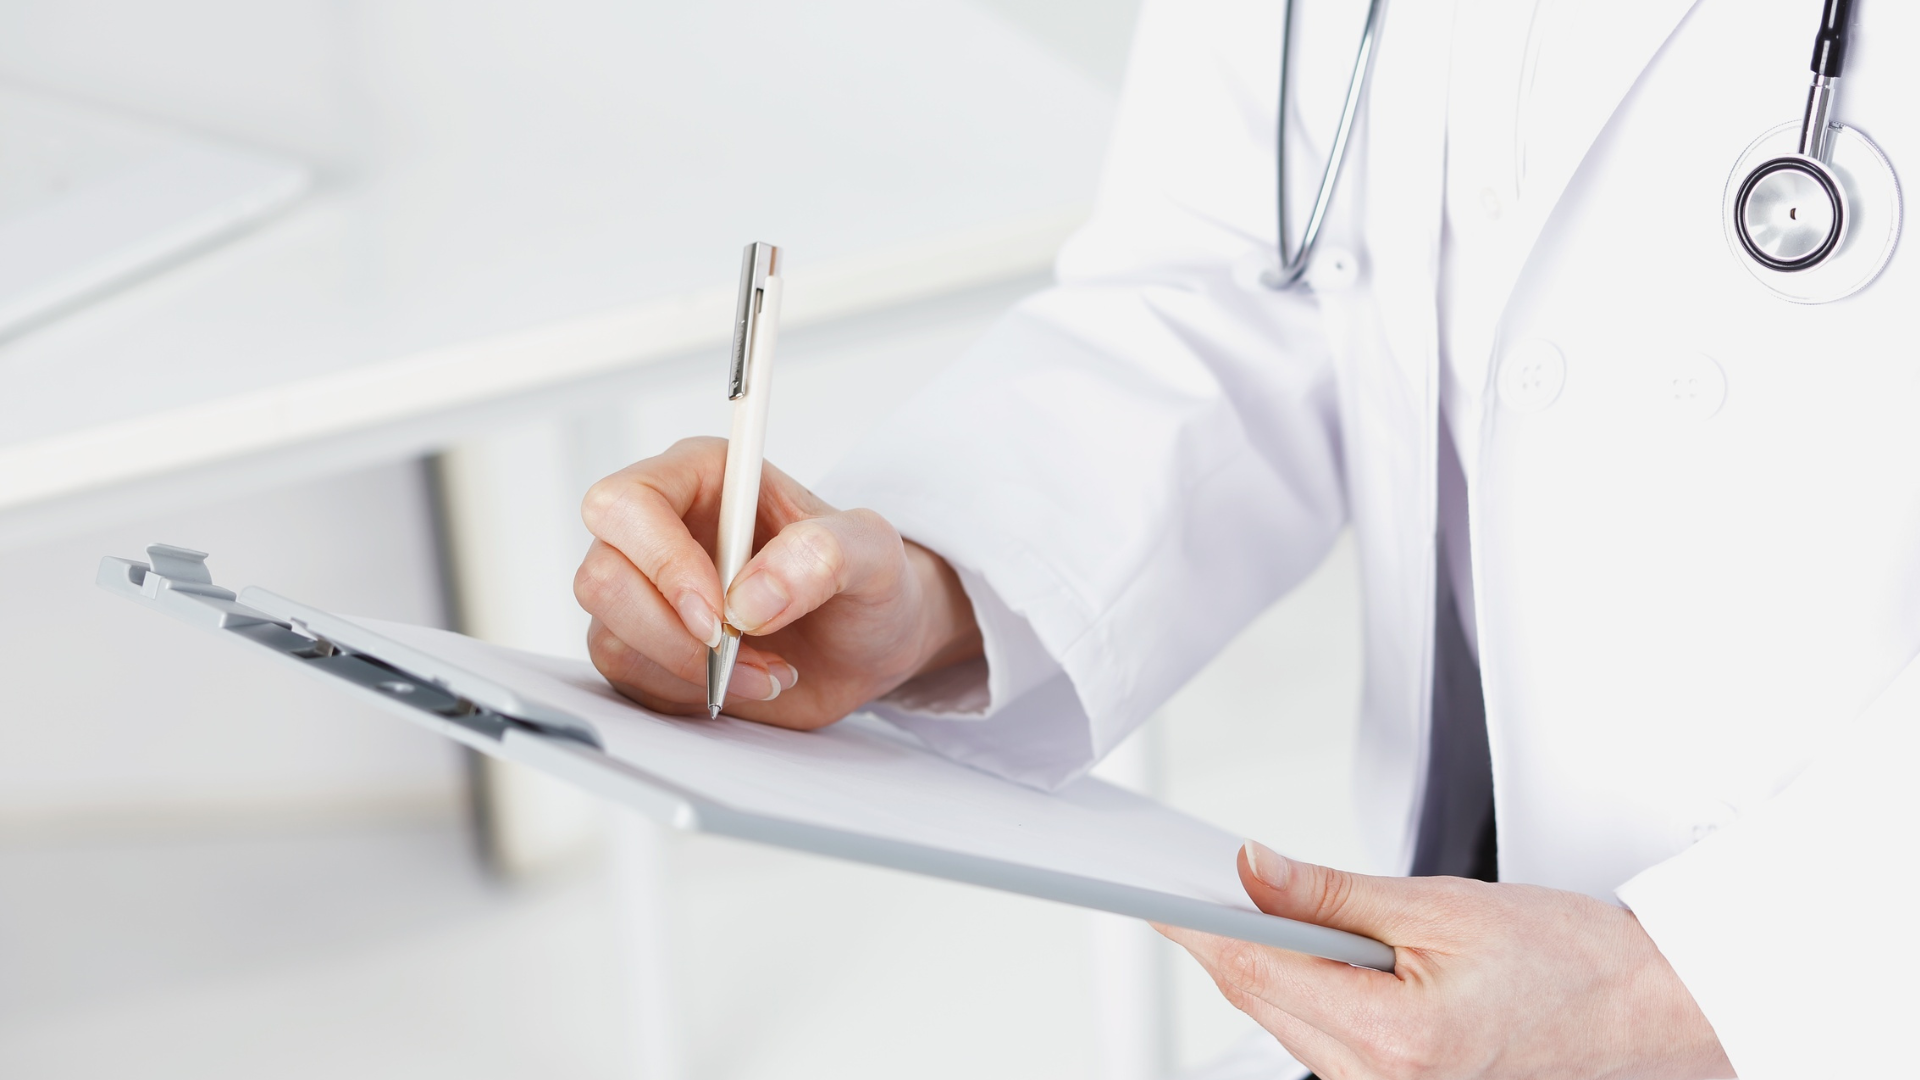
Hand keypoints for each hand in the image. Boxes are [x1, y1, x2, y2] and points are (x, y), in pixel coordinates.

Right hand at [575, 437, 981, 725]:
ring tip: (766, 668)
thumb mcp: (874, 552)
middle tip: (738, 649)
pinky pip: (630, 679)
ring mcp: (646, 591)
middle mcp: (661, 528)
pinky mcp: (646, 647)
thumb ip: (825, 554)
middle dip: (673, 631)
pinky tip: (744, 682)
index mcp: (703, 477)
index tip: (719, 614)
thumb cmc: (866, 581)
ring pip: (610, 635)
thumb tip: (751, 596)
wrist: (869, 644)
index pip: (627, 504)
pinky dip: (689, 694)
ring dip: (692, 670)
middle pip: (601, 576)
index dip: (661, 562)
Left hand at [1158, 842, 1735, 1079]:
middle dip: (1222, 938)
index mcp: (1393, 1042)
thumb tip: (1253, 870)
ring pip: (1287, 1026)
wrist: (1655, 1015)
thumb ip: (1332, 894)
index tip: (1155, 890)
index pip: (1255, 972)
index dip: (1195, 924)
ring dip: (1264, 967)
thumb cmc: (1576, 965)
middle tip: (1196, 878)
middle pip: (1261, 1002)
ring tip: (1253, 906)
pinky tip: (1304, 956)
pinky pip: (1322, 1046)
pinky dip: (1304, 995)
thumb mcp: (1443, 907)